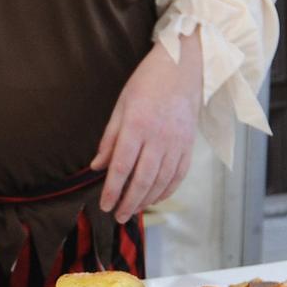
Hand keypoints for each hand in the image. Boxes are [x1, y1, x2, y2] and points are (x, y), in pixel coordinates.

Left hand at [92, 33, 202, 223]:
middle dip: (129, 202)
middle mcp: (159, 137)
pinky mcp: (189, 145)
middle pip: (143, 179)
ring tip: (133, 211)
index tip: (104, 205)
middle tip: (118, 216)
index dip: (112, 189)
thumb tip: (97, 167)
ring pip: (162, 181)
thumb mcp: (121, 106)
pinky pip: (178, 175)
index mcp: (137, 126)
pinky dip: (166, 190)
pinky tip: (155, 198)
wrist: (183, 70)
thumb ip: (109, 138)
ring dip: (146, 200)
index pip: (122, 166)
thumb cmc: (147, 84)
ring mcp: (177, 143)